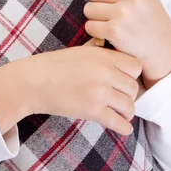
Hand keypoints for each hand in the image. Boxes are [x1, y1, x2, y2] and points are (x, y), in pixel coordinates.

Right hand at [24, 37, 142, 135]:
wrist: (35, 81)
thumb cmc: (54, 65)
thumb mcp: (79, 50)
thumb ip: (96, 48)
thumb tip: (105, 42)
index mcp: (102, 55)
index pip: (135, 66)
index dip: (132, 75)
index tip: (125, 80)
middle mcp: (104, 72)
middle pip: (134, 87)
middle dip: (129, 95)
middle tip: (121, 98)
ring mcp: (99, 92)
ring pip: (129, 106)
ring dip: (127, 112)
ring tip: (122, 113)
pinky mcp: (92, 111)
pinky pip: (118, 122)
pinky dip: (124, 127)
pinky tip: (123, 127)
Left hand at [84, 0, 170, 81]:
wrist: (164, 47)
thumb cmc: (149, 17)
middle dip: (98, 1)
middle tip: (112, 9)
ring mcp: (123, 13)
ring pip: (88, 8)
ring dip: (96, 17)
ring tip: (112, 20)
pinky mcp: (115, 31)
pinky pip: (89, 25)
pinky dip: (96, 31)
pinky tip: (110, 32)